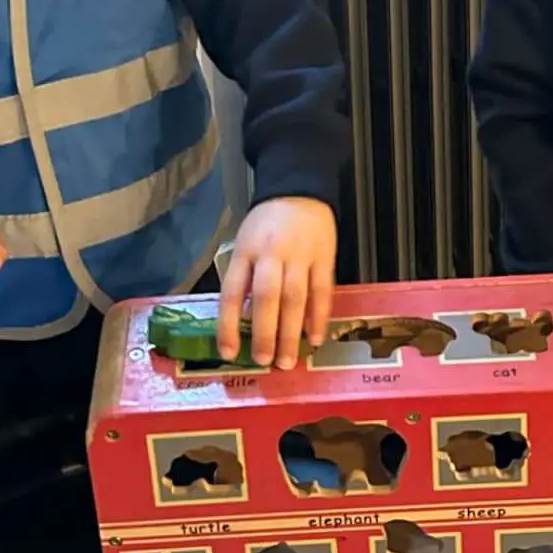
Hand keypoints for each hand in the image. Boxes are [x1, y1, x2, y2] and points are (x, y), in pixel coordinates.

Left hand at [217, 197, 336, 368]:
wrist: (299, 190)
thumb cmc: (266, 224)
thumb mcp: (244, 244)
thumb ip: (244, 278)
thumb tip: (245, 322)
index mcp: (245, 252)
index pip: (233, 292)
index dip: (228, 325)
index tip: (228, 352)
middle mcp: (271, 254)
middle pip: (267, 297)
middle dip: (265, 334)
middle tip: (264, 361)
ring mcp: (300, 255)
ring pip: (295, 298)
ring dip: (291, 332)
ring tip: (288, 360)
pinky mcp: (324, 257)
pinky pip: (322, 291)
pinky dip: (318, 317)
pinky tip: (314, 338)